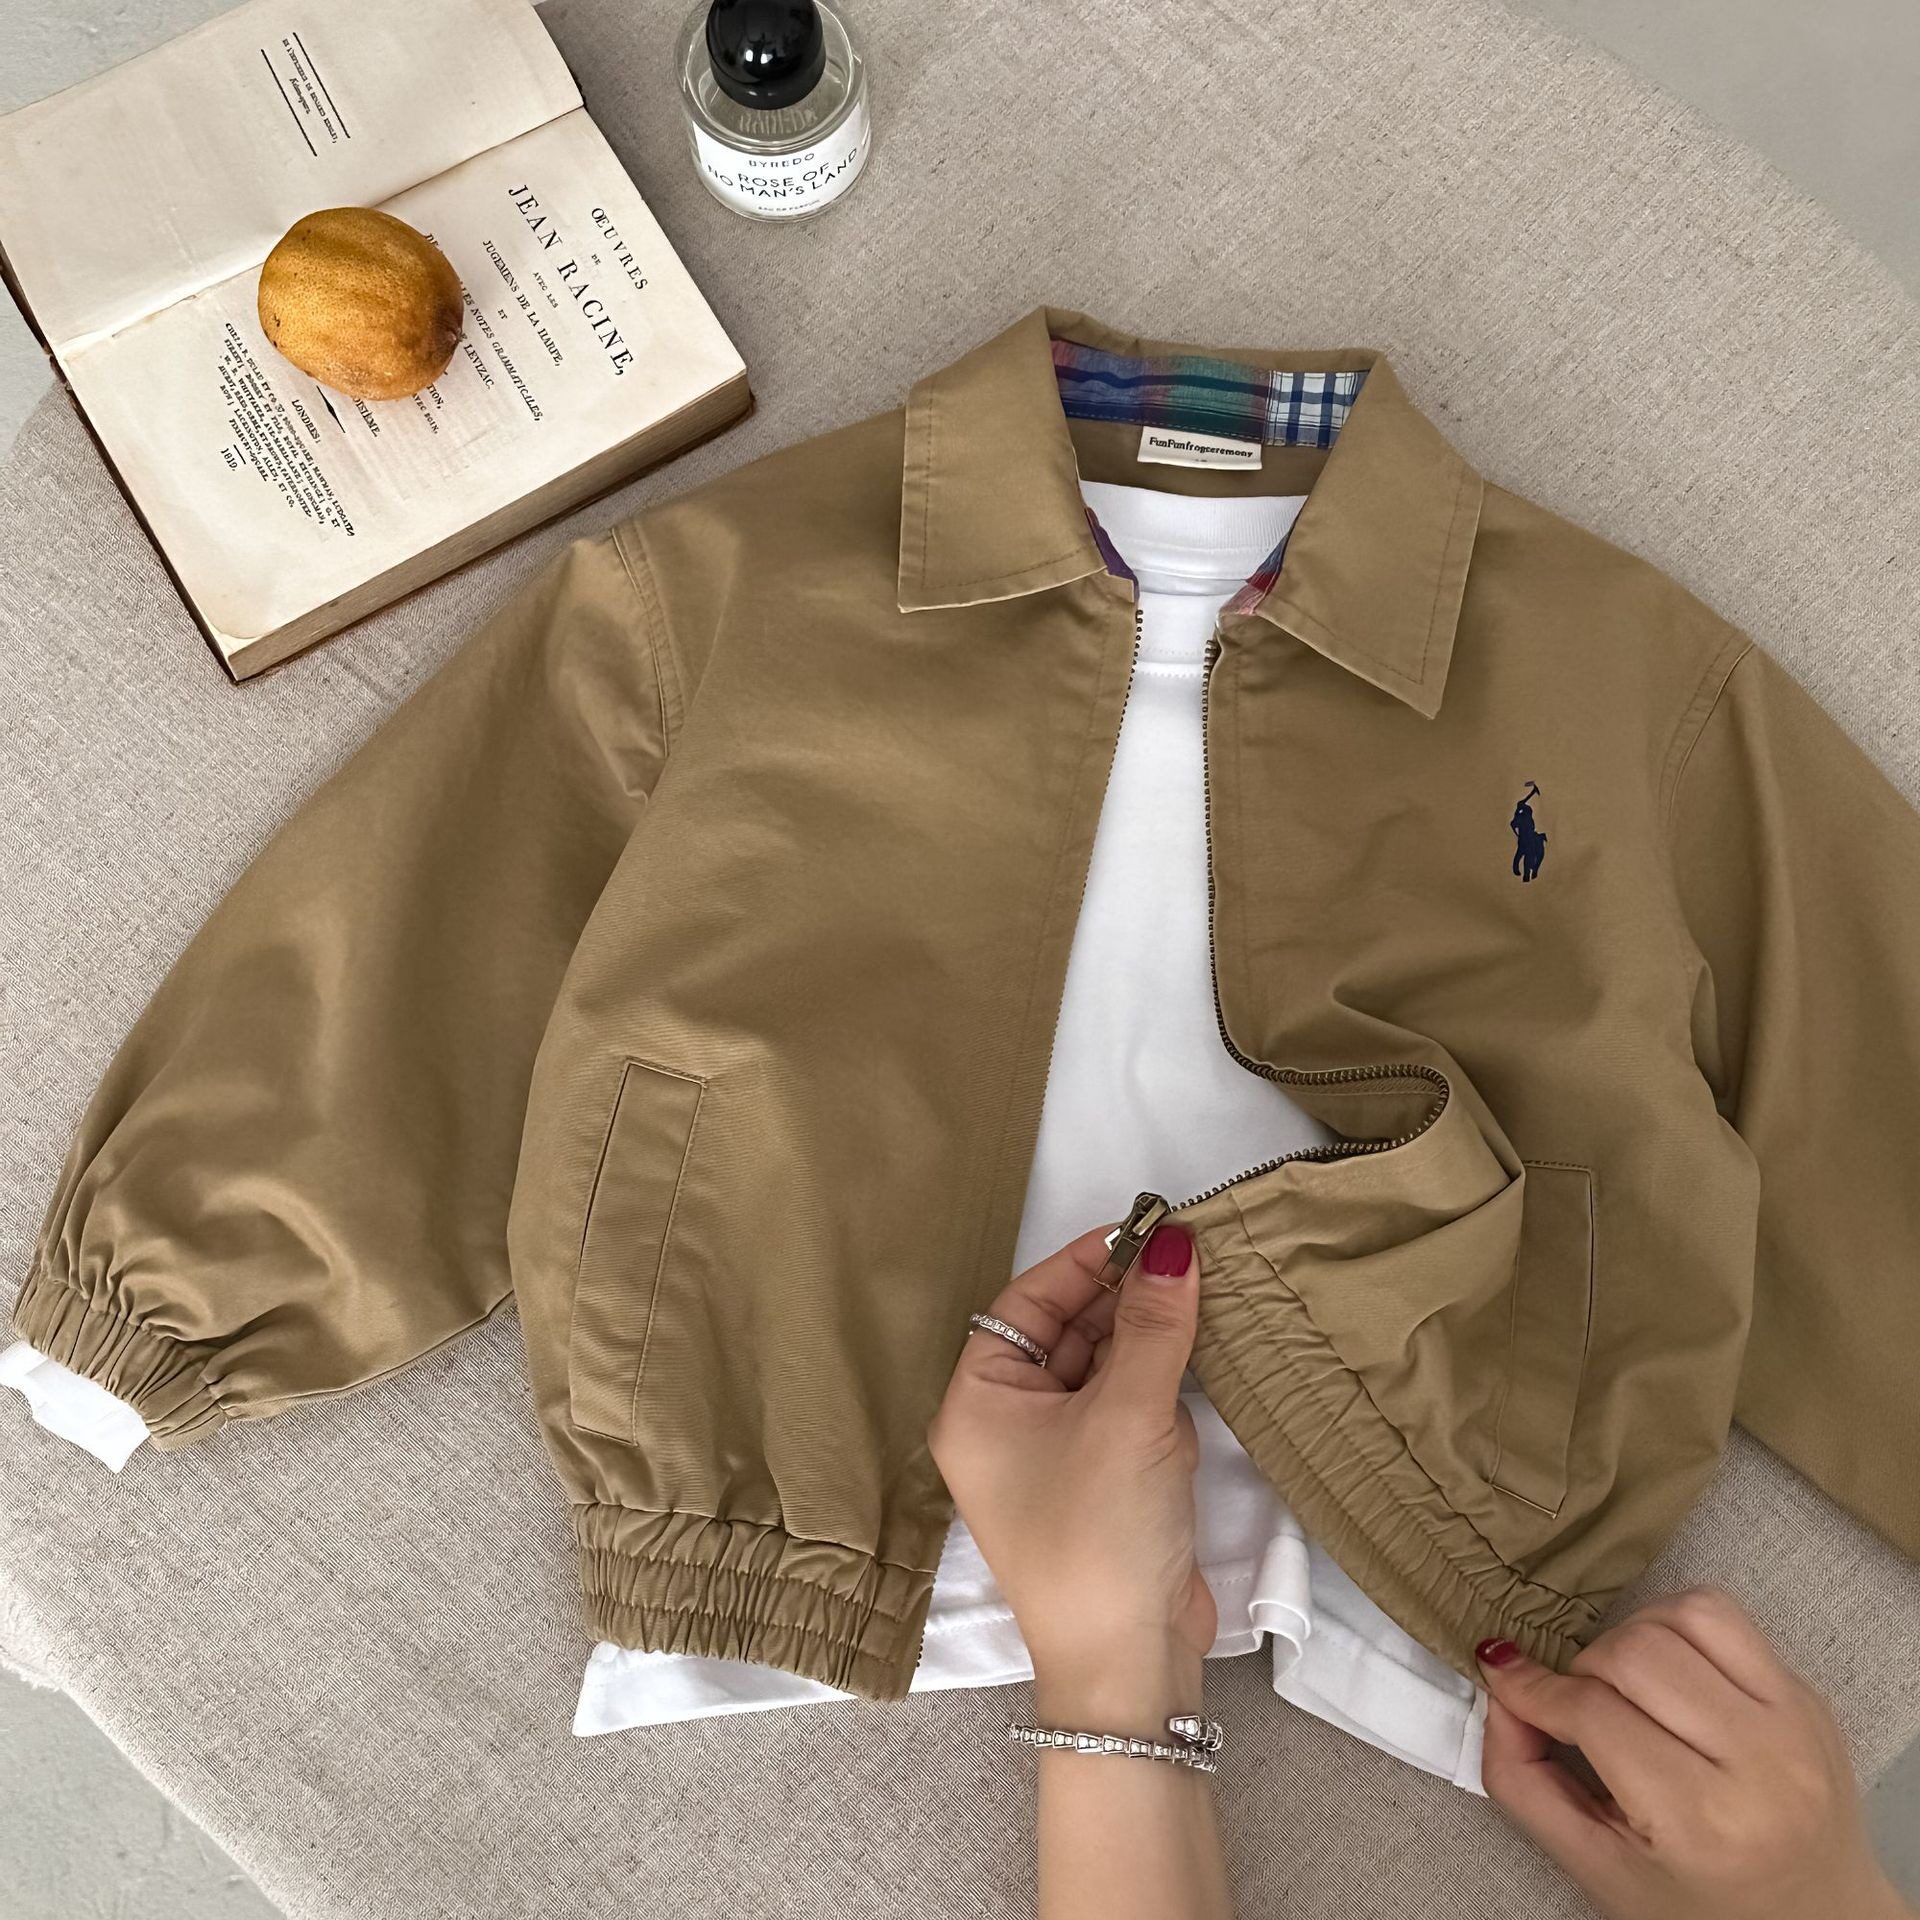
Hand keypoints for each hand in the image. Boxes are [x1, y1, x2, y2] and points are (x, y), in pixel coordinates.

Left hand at [927, 1217, 1212, 1724]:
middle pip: (1067, 1331)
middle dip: (1125, 1303)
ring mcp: (1056, 1455)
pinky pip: (1129, 1410)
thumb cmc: (1100, 1533)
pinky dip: (1160, 1395)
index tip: (1147, 1232)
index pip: (1027, 1303)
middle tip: (1189, 1263)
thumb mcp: (1130, 1415)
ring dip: (1149, 1350)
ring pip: (1105, 1368)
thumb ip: (1154, 1325)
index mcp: (979, 1402)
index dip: (1085, 1263)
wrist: (1130, 1664)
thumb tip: (1175, 1243)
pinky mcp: (1103, 1483)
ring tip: (1199, 1316)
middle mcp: (1007, 1424)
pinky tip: (1192, 1382)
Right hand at [1477, 1588, 1912, 1919]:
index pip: (1593, 1712)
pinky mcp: (1809, 1695)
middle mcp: (1762, 1766)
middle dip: (1583, 1669)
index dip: (1533, 1690)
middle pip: (1634, 1653)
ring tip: (1627, 1687)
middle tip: (1577, 1706)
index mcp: (1704, 1824)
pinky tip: (1671, 1673)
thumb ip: (1523, 1781)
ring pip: (1682, 1615)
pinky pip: (1726, 1616)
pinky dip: (1677, 1625)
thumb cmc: (1701, 1905)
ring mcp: (1795, 1723)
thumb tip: (1498, 1685)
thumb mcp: (1596, 1868)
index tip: (1506, 1680)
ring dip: (1632, 1638)